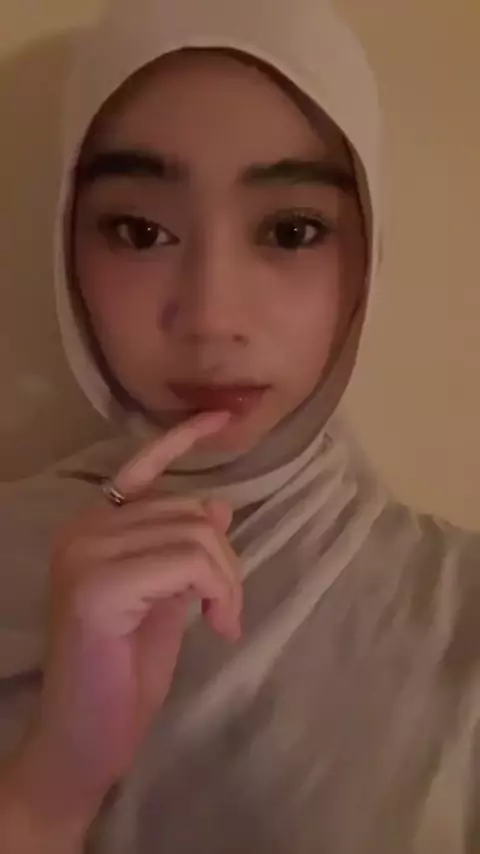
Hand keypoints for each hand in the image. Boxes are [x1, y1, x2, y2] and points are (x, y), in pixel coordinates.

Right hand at [6, 411, 240, 836]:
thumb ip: (185, 551)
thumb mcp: (168, 599)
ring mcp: (85, 554)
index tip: (224, 416)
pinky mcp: (98, 585)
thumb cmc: (124, 675)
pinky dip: (219, 592)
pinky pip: (189, 563)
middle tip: (226, 611)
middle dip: (226, 562)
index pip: (142, 466)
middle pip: (190, 511)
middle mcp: (83, 529)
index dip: (184, 437)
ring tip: (221, 622)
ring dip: (226, 582)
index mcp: (93, 527)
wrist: (84, 741)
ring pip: (196, 535)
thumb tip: (218, 505)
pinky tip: (217, 628)